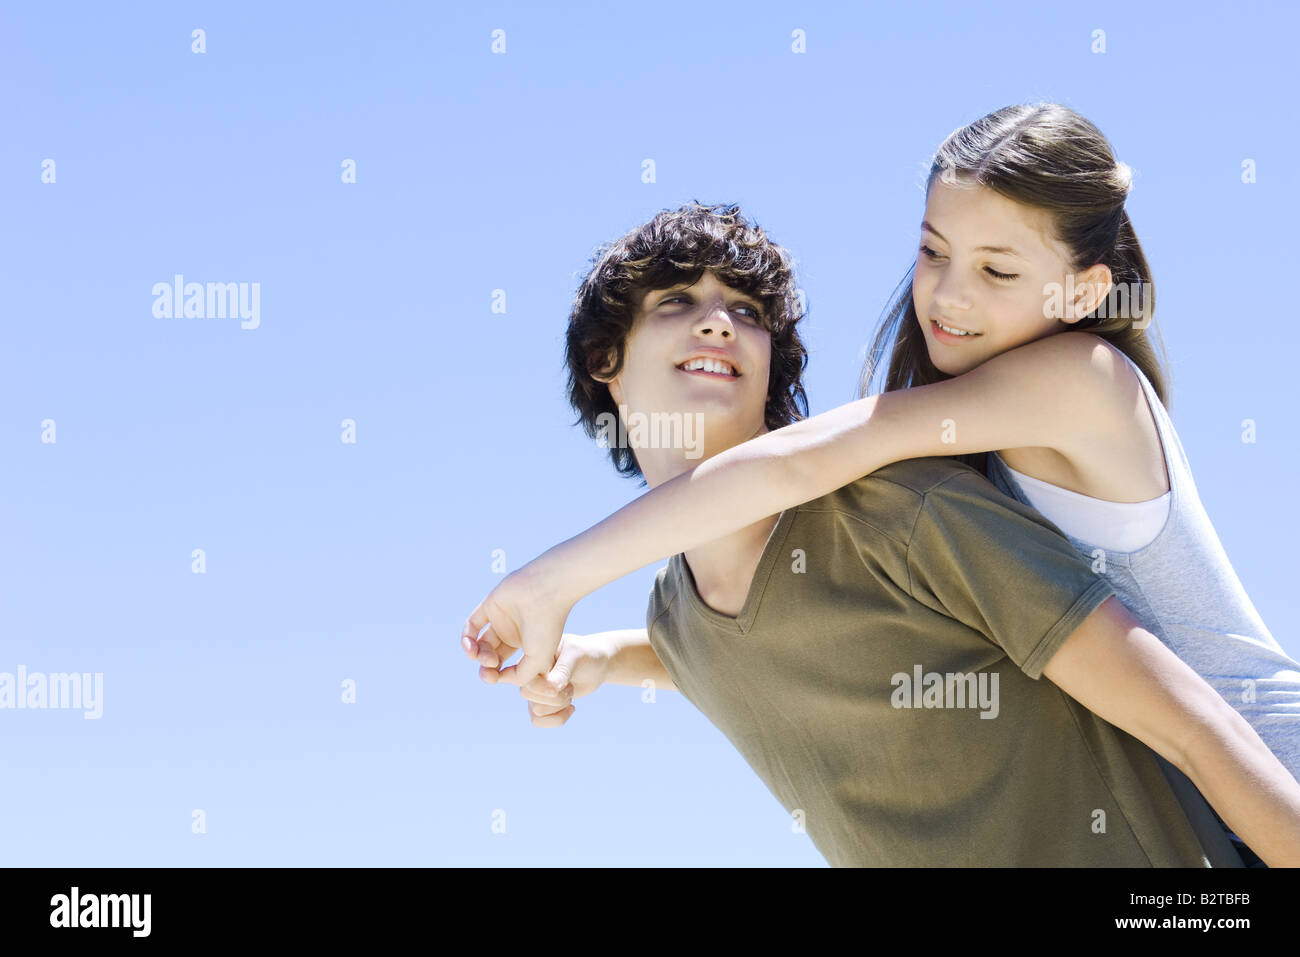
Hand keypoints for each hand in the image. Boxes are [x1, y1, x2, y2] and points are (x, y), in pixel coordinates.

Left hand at [461, 562, 575, 688]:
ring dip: (475, 654)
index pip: (505, 665)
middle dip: (486, 666)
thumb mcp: (538, 661)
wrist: (546, 591)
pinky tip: (470, 647)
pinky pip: (472, 625)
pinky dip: (466, 638)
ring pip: (480, 642)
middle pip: (491, 655)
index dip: (497, 675)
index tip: (496, 677)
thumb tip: (499, 679)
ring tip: (478, 656)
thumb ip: (520, 676)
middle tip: (487, 669)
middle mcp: (512, 632)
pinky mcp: (489, 605)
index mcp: (525, 645)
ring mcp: (500, 618)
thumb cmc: (547, 626)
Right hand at [490, 632, 612, 727]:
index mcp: (532, 656)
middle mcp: (528, 674)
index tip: (563, 682)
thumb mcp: (576, 656)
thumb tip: (550, 689)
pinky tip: (571, 707)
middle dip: (555, 695)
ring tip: (570, 691)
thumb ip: (562, 671)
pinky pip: (537, 721)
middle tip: (568, 684)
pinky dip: (558, 719)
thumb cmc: (586, 655)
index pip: (523, 676)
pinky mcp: (541, 703)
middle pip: (527, 694)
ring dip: (560, 705)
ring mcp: (534, 690)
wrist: (597, 665)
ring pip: (536, 711)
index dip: (542, 685)